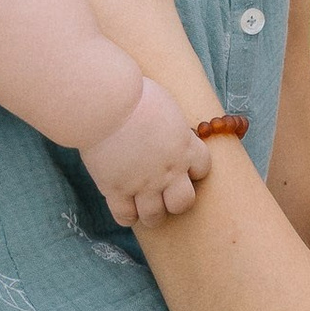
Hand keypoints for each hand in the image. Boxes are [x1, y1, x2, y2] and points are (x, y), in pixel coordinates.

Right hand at [82, 76, 213, 226]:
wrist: (106, 103)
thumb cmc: (133, 93)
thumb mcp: (164, 105)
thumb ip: (170, 123)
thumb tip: (167, 124)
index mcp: (184, 146)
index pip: (203, 169)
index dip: (193, 170)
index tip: (181, 166)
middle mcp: (169, 170)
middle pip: (184, 202)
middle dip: (175, 201)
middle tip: (164, 194)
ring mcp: (142, 183)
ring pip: (155, 216)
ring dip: (151, 214)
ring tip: (143, 208)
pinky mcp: (116, 189)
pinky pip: (125, 216)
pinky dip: (125, 215)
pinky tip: (122, 205)